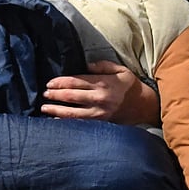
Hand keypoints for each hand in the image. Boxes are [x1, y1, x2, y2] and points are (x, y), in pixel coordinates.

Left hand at [41, 60, 160, 125]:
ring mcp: (100, 113)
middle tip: (44, 94)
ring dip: (57, 110)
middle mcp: (99, 98)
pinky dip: (67, 122)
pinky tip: (56, 121)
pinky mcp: (101, 123)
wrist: (144, 106)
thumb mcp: (120, 69)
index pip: (76, 81)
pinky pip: (81, 124)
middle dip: (55, 95)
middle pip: (72, 96)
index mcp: (103, 83)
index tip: (49, 83)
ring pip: (73, 113)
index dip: (60, 82)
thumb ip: (102, 66)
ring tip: (44, 108)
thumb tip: (86, 66)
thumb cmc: (130, 86)